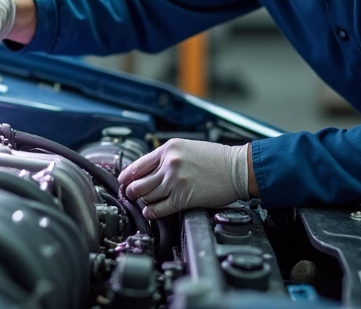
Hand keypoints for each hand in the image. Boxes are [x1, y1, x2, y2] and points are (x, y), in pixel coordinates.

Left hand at [118, 139, 249, 219]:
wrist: (237, 168)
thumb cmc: (216, 158)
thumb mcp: (187, 148)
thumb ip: (167, 157)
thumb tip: (149, 170)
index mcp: (168, 149)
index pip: (138, 164)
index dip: (126, 176)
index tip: (123, 181)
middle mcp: (169, 164)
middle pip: (138, 182)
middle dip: (130, 190)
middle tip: (129, 194)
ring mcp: (175, 182)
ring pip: (147, 196)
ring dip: (142, 201)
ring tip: (143, 203)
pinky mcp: (183, 198)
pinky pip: (159, 209)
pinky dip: (151, 212)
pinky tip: (150, 211)